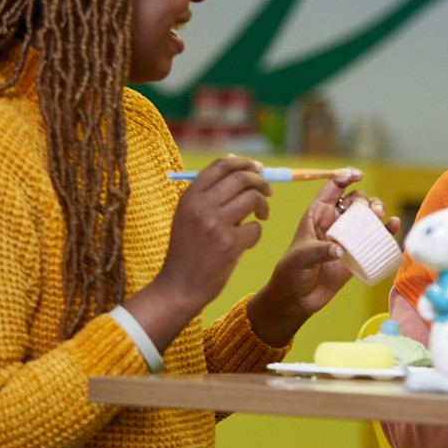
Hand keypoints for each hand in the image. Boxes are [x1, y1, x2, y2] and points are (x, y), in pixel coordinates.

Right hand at [126, 155, 273, 351]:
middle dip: (262, 182)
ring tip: (261, 216)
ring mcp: (215, 224)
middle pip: (242, 178)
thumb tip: (235, 160)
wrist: (179, 286)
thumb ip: (209, 192)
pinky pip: (256, 228)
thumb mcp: (189, 216)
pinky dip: (256, 233)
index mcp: (190, 196)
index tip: (259, 168)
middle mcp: (201, 206)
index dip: (245, 163)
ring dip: (264, 206)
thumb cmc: (189, 250)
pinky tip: (245, 243)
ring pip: (254, 198)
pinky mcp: (229, 244)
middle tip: (269, 192)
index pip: (221, 165)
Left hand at [246, 171, 399, 346]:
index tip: (358, 175)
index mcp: (317, 214)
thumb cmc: (292, 273)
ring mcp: (348, 236)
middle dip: (366, 199)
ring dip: (377, 210)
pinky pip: (376, 236)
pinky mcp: (358, 252)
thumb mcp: (301, 257)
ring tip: (380, 216)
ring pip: (368, 215)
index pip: (333, 187)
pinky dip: (387, 229)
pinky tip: (393, 225)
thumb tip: (339, 249)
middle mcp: (335, 221)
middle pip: (356, 199)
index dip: (345, 176)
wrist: (298, 299)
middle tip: (370, 211)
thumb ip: (319, 250)